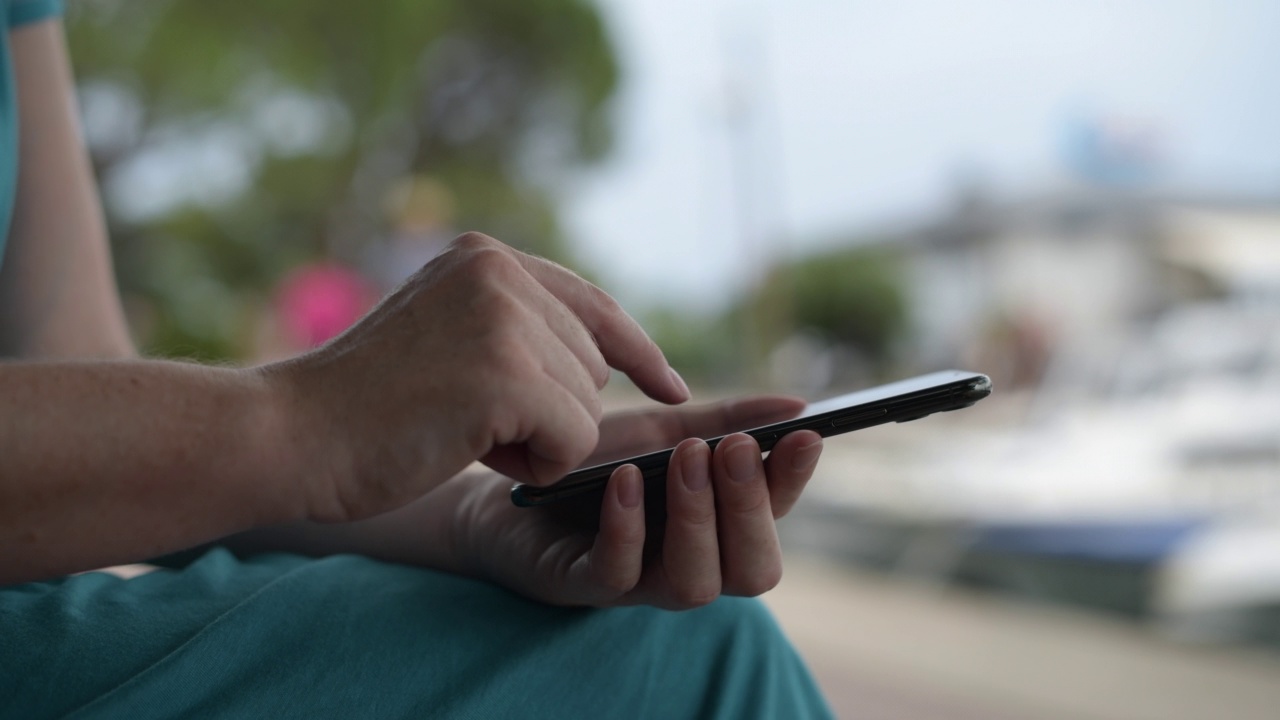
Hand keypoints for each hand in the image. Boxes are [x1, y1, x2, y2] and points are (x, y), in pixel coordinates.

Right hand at [264, 233, 688, 522]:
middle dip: (549, 411)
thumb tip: (602, 364)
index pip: (592, 304)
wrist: (291, 435)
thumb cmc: (365, 406)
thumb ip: (512, 329)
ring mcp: (502, 318)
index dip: (636, 350)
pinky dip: (537, 463)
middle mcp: (498, 271)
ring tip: (460, 431)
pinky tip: (472, 451)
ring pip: (587, 405)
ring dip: (539, 439)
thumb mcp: (446, 335)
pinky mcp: (504, 373)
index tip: (672, 386)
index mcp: (484, 256)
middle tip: (467, 421)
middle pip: (592, 366)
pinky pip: (575, 438)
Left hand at [432, 396, 823, 607]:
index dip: (792, 480)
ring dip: (698, 520)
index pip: (775, 515)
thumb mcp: (661, 431)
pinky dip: (627, 526)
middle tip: (731, 449)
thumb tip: (798, 403)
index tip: (803, 433)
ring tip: (685, 458)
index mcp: (718, 525)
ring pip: (695, 584)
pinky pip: (617, 574)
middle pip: (754, 569)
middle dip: (749, 509)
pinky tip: (625, 480)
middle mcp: (691, 561)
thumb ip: (724, 420)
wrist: (507, 482)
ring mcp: (639, 580)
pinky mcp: (583, 585)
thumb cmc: (595, 463)